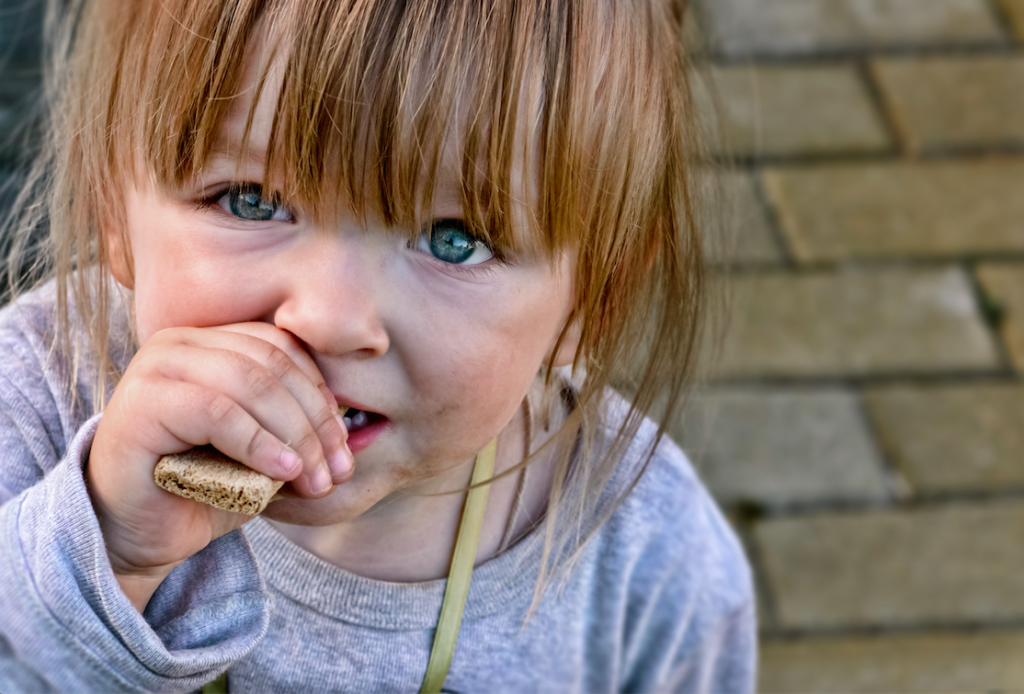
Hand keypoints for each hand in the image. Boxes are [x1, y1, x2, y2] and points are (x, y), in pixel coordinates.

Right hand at [87, 322, 352, 610]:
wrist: (136, 535)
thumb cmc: (200, 490)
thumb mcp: (261, 454)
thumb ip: (297, 432)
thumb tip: (352, 440)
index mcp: (210, 342)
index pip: (283, 349)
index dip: (321, 396)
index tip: (344, 448)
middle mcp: (180, 343)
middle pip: (272, 366)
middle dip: (315, 422)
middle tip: (335, 471)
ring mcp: (156, 367)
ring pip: (251, 384)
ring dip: (295, 436)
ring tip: (313, 478)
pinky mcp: (141, 403)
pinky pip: (218, 412)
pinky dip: (260, 443)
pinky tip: (283, 472)